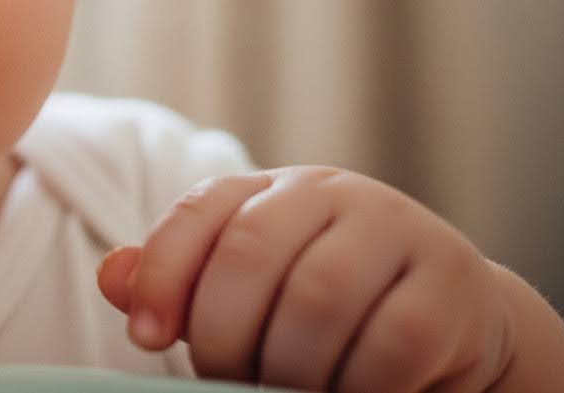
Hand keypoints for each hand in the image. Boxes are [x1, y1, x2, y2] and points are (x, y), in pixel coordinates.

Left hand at [96, 166, 514, 391]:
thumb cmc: (324, 309)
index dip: (162, 276)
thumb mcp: (246, 289)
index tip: (145, 338)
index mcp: (268, 190)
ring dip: (291, 366)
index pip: (198, 212)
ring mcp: (395, 227)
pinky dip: (358, 383)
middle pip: (250, 256)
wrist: (450, 321)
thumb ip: (179, 284)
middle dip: (225, 334)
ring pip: (317, 299)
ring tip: (288, 391)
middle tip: (230, 380)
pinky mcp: (449, 281)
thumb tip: (112, 277)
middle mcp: (330, 191)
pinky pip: (391, 341)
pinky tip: (348, 392)